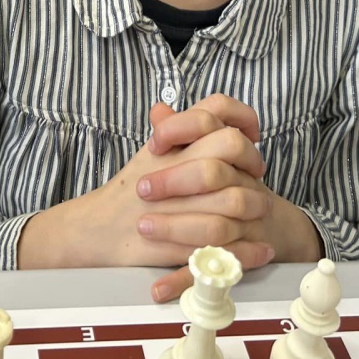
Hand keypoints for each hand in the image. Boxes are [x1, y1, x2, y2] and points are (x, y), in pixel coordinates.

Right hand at [18, 99, 269, 272]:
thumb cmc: (123, 195)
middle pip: (228, 147)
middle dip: (252, 162)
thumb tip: (171, 108)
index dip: (239, 121)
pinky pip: (222, 244)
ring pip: (232, 199)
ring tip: (264, 214)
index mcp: (169, 143)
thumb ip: (168, 132)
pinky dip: (247, 250)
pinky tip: (261, 250)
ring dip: (256, 206)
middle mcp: (174, 167)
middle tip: (257, 176)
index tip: (248, 138)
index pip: (213, 111)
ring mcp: (177, 205)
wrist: (94, 231)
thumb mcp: (147, 157)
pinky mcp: (178, 242)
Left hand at [140, 97, 322, 300]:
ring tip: (145, 228)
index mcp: (232, 151)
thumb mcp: (208, 155)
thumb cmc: (234, 186)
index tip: (156, 142)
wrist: (276, 227)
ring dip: (177, 228)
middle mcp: (243, 183)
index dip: (182, 128)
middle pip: (214, 172)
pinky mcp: (241, 256)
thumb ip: (183, 133)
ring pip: (216, 224)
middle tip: (143, 190)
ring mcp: (246, 221)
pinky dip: (184, 280)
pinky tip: (158, 287)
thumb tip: (158, 109)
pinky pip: (213, 268)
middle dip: (176, 180)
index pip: (212, 123)